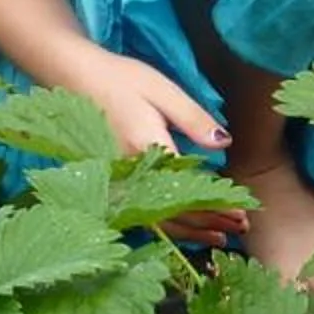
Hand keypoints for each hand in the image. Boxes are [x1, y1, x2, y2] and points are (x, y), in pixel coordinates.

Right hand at [67, 55, 250, 247]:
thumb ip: (194, 119)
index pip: (187, 191)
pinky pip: (141, 214)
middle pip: (174, 213)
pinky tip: (186, 229)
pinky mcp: (112, 182)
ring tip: (220, 237)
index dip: (216, 207)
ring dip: (191, 232)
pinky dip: (168, 226)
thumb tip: (225, 144)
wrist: (72, 75)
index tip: (241, 213)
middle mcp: (130, 173)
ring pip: (157, 220)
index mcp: (146, 149)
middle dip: (210, 224)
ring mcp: (117, 181)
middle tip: (241, 228)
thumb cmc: (121, 79)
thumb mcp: (164, 91)